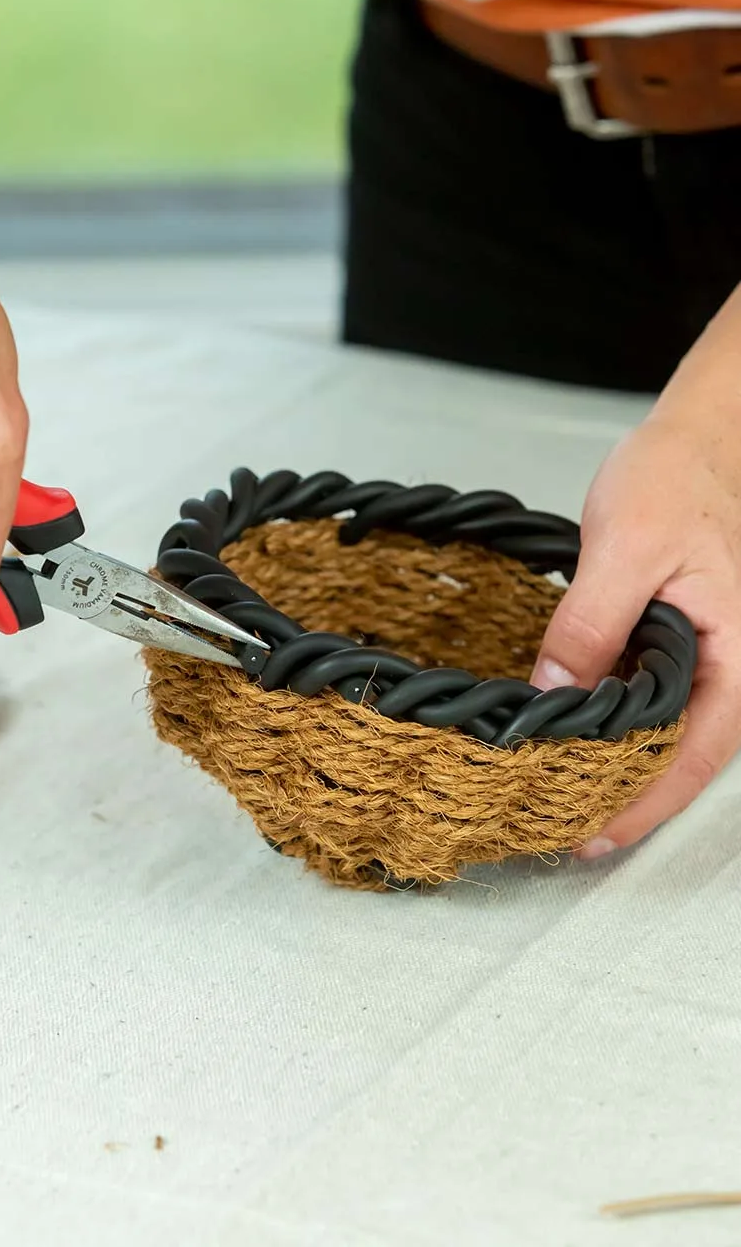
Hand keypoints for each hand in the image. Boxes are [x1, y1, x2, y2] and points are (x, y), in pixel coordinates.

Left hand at [530, 410, 740, 859]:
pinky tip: (568, 727)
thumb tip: (553, 689)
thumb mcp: (624, 548)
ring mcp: (703, 655)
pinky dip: (609, 718)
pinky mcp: (674, 641)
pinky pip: (645, 694)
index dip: (646, 804)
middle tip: (560, 825)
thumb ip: (590, 622)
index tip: (596, 835)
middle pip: (681, 755)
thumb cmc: (676, 480)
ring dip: (615, 762)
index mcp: (735, 654)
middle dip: (625, 796)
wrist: (694, 440)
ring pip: (662, 729)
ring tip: (557, 790)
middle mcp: (728, 666)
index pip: (696, 755)